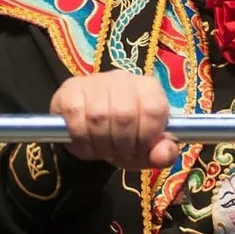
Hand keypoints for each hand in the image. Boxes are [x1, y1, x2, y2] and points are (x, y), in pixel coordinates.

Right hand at [49, 70, 177, 169]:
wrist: (90, 128)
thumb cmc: (126, 137)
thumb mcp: (148, 150)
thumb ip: (163, 153)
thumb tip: (162, 154)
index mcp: (149, 89)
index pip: (154, 110)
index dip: (146, 138)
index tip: (138, 151)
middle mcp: (123, 78)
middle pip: (125, 115)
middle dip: (121, 145)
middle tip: (118, 154)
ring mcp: (95, 81)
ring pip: (99, 116)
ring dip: (101, 144)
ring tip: (103, 150)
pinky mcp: (70, 89)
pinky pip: (75, 116)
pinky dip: (81, 139)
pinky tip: (85, 144)